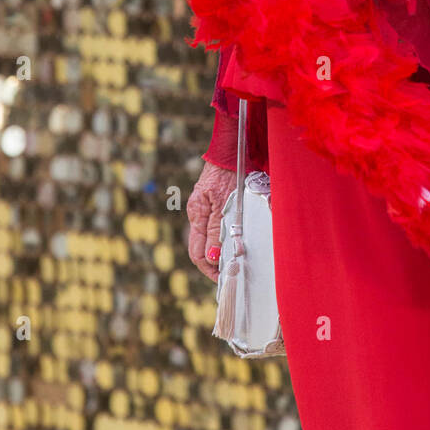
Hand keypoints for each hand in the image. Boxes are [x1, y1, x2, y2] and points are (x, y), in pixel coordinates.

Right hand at [187, 161, 235, 281]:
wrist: (230, 151)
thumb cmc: (230, 174)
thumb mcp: (225, 205)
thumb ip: (216, 231)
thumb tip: (211, 258)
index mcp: (197, 214)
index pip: (197, 253)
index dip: (208, 269)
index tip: (223, 278)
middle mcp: (196, 213)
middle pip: (199, 249)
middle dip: (212, 264)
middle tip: (230, 273)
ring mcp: (202, 208)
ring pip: (206, 239)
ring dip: (217, 252)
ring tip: (233, 261)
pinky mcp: (210, 203)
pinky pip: (211, 228)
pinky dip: (219, 239)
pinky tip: (231, 242)